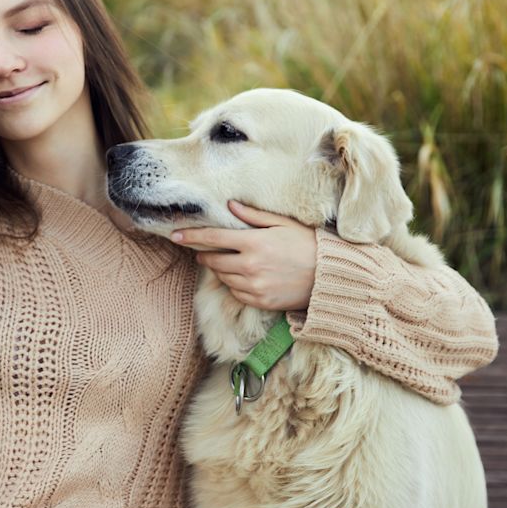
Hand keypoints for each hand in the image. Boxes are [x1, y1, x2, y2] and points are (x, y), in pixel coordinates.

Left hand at [171, 201, 316, 310]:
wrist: (331, 278)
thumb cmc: (309, 245)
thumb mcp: (283, 224)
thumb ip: (254, 216)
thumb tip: (230, 205)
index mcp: (255, 242)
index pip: (214, 237)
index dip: (191, 236)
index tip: (175, 235)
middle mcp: (250, 266)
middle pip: (213, 260)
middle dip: (205, 254)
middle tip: (204, 250)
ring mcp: (254, 286)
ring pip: (223, 277)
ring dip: (221, 269)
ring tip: (231, 261)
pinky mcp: (260, 302)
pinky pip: (236, 293)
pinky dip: (235, 284)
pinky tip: (245, 276)